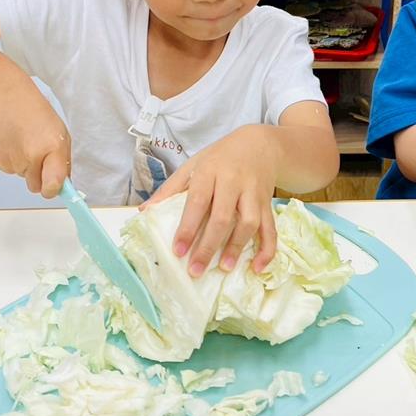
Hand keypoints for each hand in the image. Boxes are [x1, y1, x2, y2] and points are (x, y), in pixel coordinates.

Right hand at [0, 88, 69, 198]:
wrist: (9, 100)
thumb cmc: (38, 115)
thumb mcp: (60, 135)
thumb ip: (62, 162)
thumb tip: (63, 185)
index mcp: (52, 149)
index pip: (52, 186)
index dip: (53, 190)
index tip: (55, 188)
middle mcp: (31, 156)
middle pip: (36, 186)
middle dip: (40, 177)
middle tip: (40, 156)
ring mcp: (13, 160)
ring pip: (23, 177)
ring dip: (26, 166)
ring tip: (26, 143)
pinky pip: (11, 170)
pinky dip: (14, 161)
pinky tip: (15, 143)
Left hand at [143, 125, 277, 277]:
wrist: (260, 144)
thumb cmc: (220, 158)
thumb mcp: (193, 165)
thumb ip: (171, 188)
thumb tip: (145, 211)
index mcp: (210, 171)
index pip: (198, 201)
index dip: (188, 227)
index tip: (178, 250)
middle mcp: (233, 182)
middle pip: (222, 216)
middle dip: (209, 245)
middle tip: (196, 270)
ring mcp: (253, 193)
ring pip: (248, 222)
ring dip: (237, 247)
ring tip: (224, 268)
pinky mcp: (267, 203)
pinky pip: (270, 228)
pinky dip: (267, 249)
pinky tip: (259, 267)